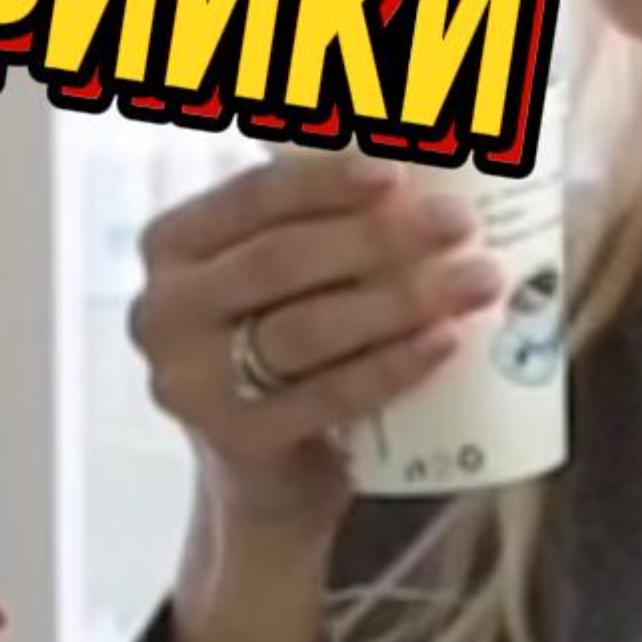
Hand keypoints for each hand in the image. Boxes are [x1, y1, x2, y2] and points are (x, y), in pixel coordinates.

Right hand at [131, 148, 502, 540]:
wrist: (269, 479)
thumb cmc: (287, 348)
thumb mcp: (282, 279)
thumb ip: (323, 226)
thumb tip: (432, 162)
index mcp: (173, 245)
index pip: (253, 197)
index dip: (327, 181)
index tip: (400, 173)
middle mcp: (162, 309)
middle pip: (283, 260)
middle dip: (380, 237)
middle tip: (461, 223)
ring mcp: (192, 380)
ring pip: (306, 327)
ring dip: (401, 298)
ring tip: (478, 280)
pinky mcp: (235, 439)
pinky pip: (326, 394)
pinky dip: (392, 365)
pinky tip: (446, 341)